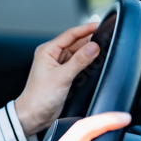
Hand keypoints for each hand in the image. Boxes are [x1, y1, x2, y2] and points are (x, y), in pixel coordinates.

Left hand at [14, 22, 99, 136]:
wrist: (33, 115)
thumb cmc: (39, 97)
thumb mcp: (62, 77)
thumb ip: (79, 61)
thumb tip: (94, 47)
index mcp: (47, 51)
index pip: (70, 35)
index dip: (86, 29)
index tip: (100, 25)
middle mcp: (52, 56)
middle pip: (76, 43)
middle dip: (90, 42)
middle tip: (108, 40)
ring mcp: (58, 66)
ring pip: (79, 54)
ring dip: (90, 54)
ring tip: (104, 52)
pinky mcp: (64, 76)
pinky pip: (79, 65)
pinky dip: (88, 65)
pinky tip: (96, 65)